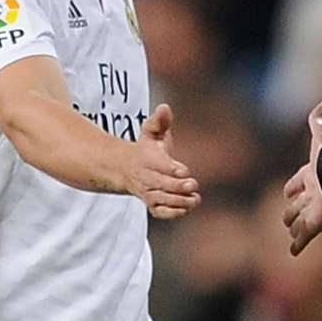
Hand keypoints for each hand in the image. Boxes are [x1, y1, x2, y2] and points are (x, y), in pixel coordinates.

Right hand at [123, 104, 200, 218]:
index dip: (171, 169)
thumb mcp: (151, 131)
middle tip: (193, 184)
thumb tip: (164, 107)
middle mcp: (146, 177)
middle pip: (161, 185)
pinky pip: (159, 212)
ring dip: (179, 201)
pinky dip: (171, 213)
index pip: (159, 165)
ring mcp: (148, 192)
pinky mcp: (151, 204)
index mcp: (147, 158)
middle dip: (177, 186)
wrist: (126, 169)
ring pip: (161, 200)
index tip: (184, 171)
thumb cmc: (146, 148)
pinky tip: (185, 209)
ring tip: (195, 199)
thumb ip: (159, 120)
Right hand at [282, 101, 321, 255]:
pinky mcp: (315, 225)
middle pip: (298, 203)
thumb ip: (320, 118)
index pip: (299, 181)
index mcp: (313, 174)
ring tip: (291, 231)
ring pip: (299, 221)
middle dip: (292, 209)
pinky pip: (304, 238)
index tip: (288, 191)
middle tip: (287, 217)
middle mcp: (313, 194)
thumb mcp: (321, 133)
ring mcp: (313, 210)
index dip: (293, 185)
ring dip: (294, 226)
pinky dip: (298, 245)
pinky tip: (294, 252)